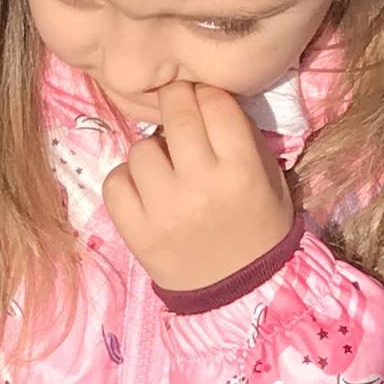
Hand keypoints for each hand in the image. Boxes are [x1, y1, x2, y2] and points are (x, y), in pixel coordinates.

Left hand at [100, 82, 292, 297]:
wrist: (240, 289)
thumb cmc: (259, 226)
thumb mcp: (268, 176)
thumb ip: (241, 135)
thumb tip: (202, 96)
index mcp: (242, 169)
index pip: (215, 102)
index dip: (205, 94)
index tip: (202, 99)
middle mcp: (201, 185)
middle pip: (175, 112)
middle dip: (174, 103)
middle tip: (177, 113)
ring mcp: (164, 209)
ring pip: (141, 148)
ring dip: (152, 152)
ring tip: (166, 169)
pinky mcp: (136, 231)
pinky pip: (115, 181)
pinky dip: (127, 181)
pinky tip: (145, 191)